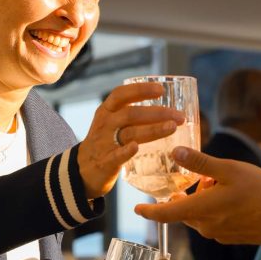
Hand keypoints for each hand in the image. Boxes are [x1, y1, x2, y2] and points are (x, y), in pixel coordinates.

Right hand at [77, 82, 184, 199]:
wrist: (81, 169)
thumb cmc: (105, 143)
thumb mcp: (111, 123)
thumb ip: (132, 115)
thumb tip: (168, 111)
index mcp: (106, 111)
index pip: (121, 94)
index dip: (140, 90)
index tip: (161, 90)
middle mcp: (104, 124)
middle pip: (130, 114)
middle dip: (157, 113)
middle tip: (179, 116)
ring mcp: (104, 143)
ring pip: (129, 133)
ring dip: (152, 130)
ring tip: (172, 128)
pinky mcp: (104, 162)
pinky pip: (116, 156)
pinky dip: (126, 152)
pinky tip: (137, 148)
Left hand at [134, 147, 260, 246]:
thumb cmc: (260, 194)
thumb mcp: (229, 170)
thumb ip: (200, 163)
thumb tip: (175, 153)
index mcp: (200, 210)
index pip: (164, 214)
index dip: (148, 211)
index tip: (136, 208)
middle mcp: (204, 226)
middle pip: (183, 210)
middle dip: (186, 194)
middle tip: (203, 176)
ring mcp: (217, 234)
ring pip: (198, 214)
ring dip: (202, 199)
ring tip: (222, 182)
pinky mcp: (228, 236)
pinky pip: (212, 220)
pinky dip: (214, 207)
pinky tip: (232, 195)